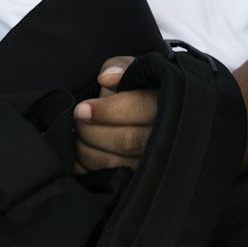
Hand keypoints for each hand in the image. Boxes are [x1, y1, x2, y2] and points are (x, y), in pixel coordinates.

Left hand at [73, 56, 157, 172]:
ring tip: (78, 135)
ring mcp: (155, 162)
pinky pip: (109, 178)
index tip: (82, 109)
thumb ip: (123, 67)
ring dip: (87, 150)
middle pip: (126, 140)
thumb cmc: (142, 91)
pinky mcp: (140, 179)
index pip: (140, 108)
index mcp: (170, 103)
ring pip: (116, 163)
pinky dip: (88, 167)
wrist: (156, 118)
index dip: (107, 110)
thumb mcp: (137, 72)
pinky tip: (80, 156)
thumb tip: (106, 78)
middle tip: (78, 122)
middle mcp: (168, 136)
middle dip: (92, 131)